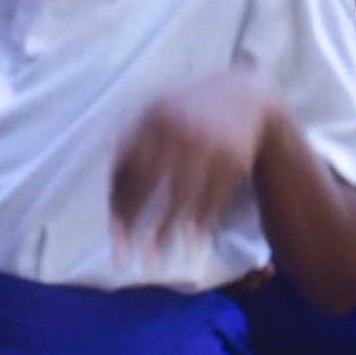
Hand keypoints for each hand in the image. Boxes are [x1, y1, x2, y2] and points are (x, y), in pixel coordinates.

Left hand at [107, 67, 280, 254]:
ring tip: (156, 259)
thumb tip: (109, 189)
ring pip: (182, 194)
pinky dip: (201, 221)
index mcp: (154, 117)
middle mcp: (180, 128)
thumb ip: (131, 145)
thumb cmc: (190, 113)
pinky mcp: (234, 158)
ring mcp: (209, 143)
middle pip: (150, 182)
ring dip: (166, 230)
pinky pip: (213, 196)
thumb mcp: (158, 115)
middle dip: (136, 221)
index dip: (119, 202)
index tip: (114, 236)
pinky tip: (190, 241)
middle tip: (127, 257)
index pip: (128, 166)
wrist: (246, 95)